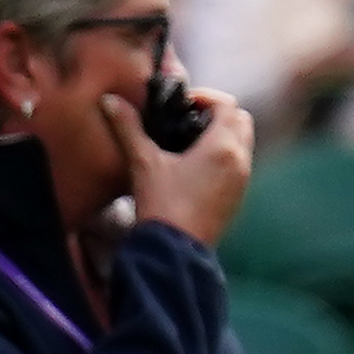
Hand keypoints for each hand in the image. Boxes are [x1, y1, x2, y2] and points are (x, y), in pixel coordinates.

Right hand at [110, 85, 254, 253]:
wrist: (174, 255)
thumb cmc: (161, 206)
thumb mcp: (143, 163)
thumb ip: (129, 128)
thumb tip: (109, 100)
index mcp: (222, 146)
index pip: (227, 104)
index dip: (205, 98)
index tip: (183, 105)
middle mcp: (240, 161)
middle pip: (241, 121)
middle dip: (218, 115)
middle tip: (189, 121)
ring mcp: (241, 183)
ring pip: (243, 144)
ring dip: (223, 137)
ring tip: (191, 145)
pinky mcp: (236, 200)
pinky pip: (238, 167)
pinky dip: (225, 159)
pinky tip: (196, 171)